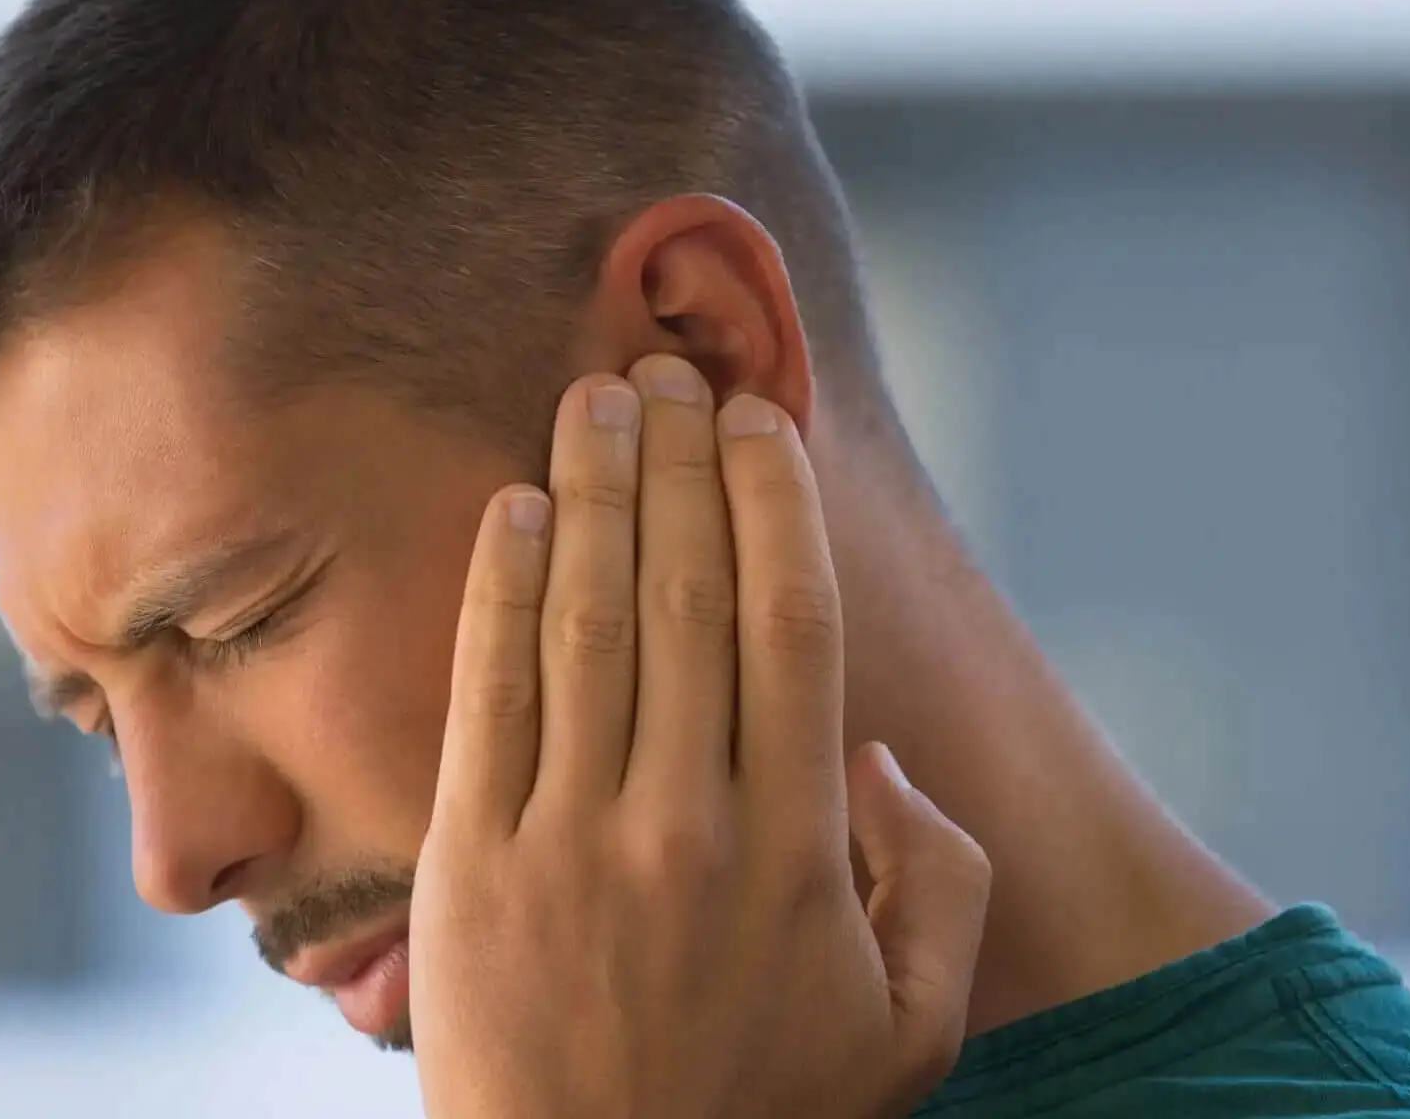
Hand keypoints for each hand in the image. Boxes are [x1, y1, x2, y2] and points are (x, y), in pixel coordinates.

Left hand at [409, 356, 991, 1118]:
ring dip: (593, 491)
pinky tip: (511, 508)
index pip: (789, 625)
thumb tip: (880, 755)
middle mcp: (687, 820)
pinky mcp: (471, 864)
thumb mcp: (914, 1030)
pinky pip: (487, 697)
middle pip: (686, 593)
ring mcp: (569, 836)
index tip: (759, 423)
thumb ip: (938, 885)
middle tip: (672, 366)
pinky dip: (499, 592)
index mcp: (800, 847)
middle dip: (681, 463)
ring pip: (587, 622)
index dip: (774, 505)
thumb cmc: (764, 1118)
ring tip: (596, 395)